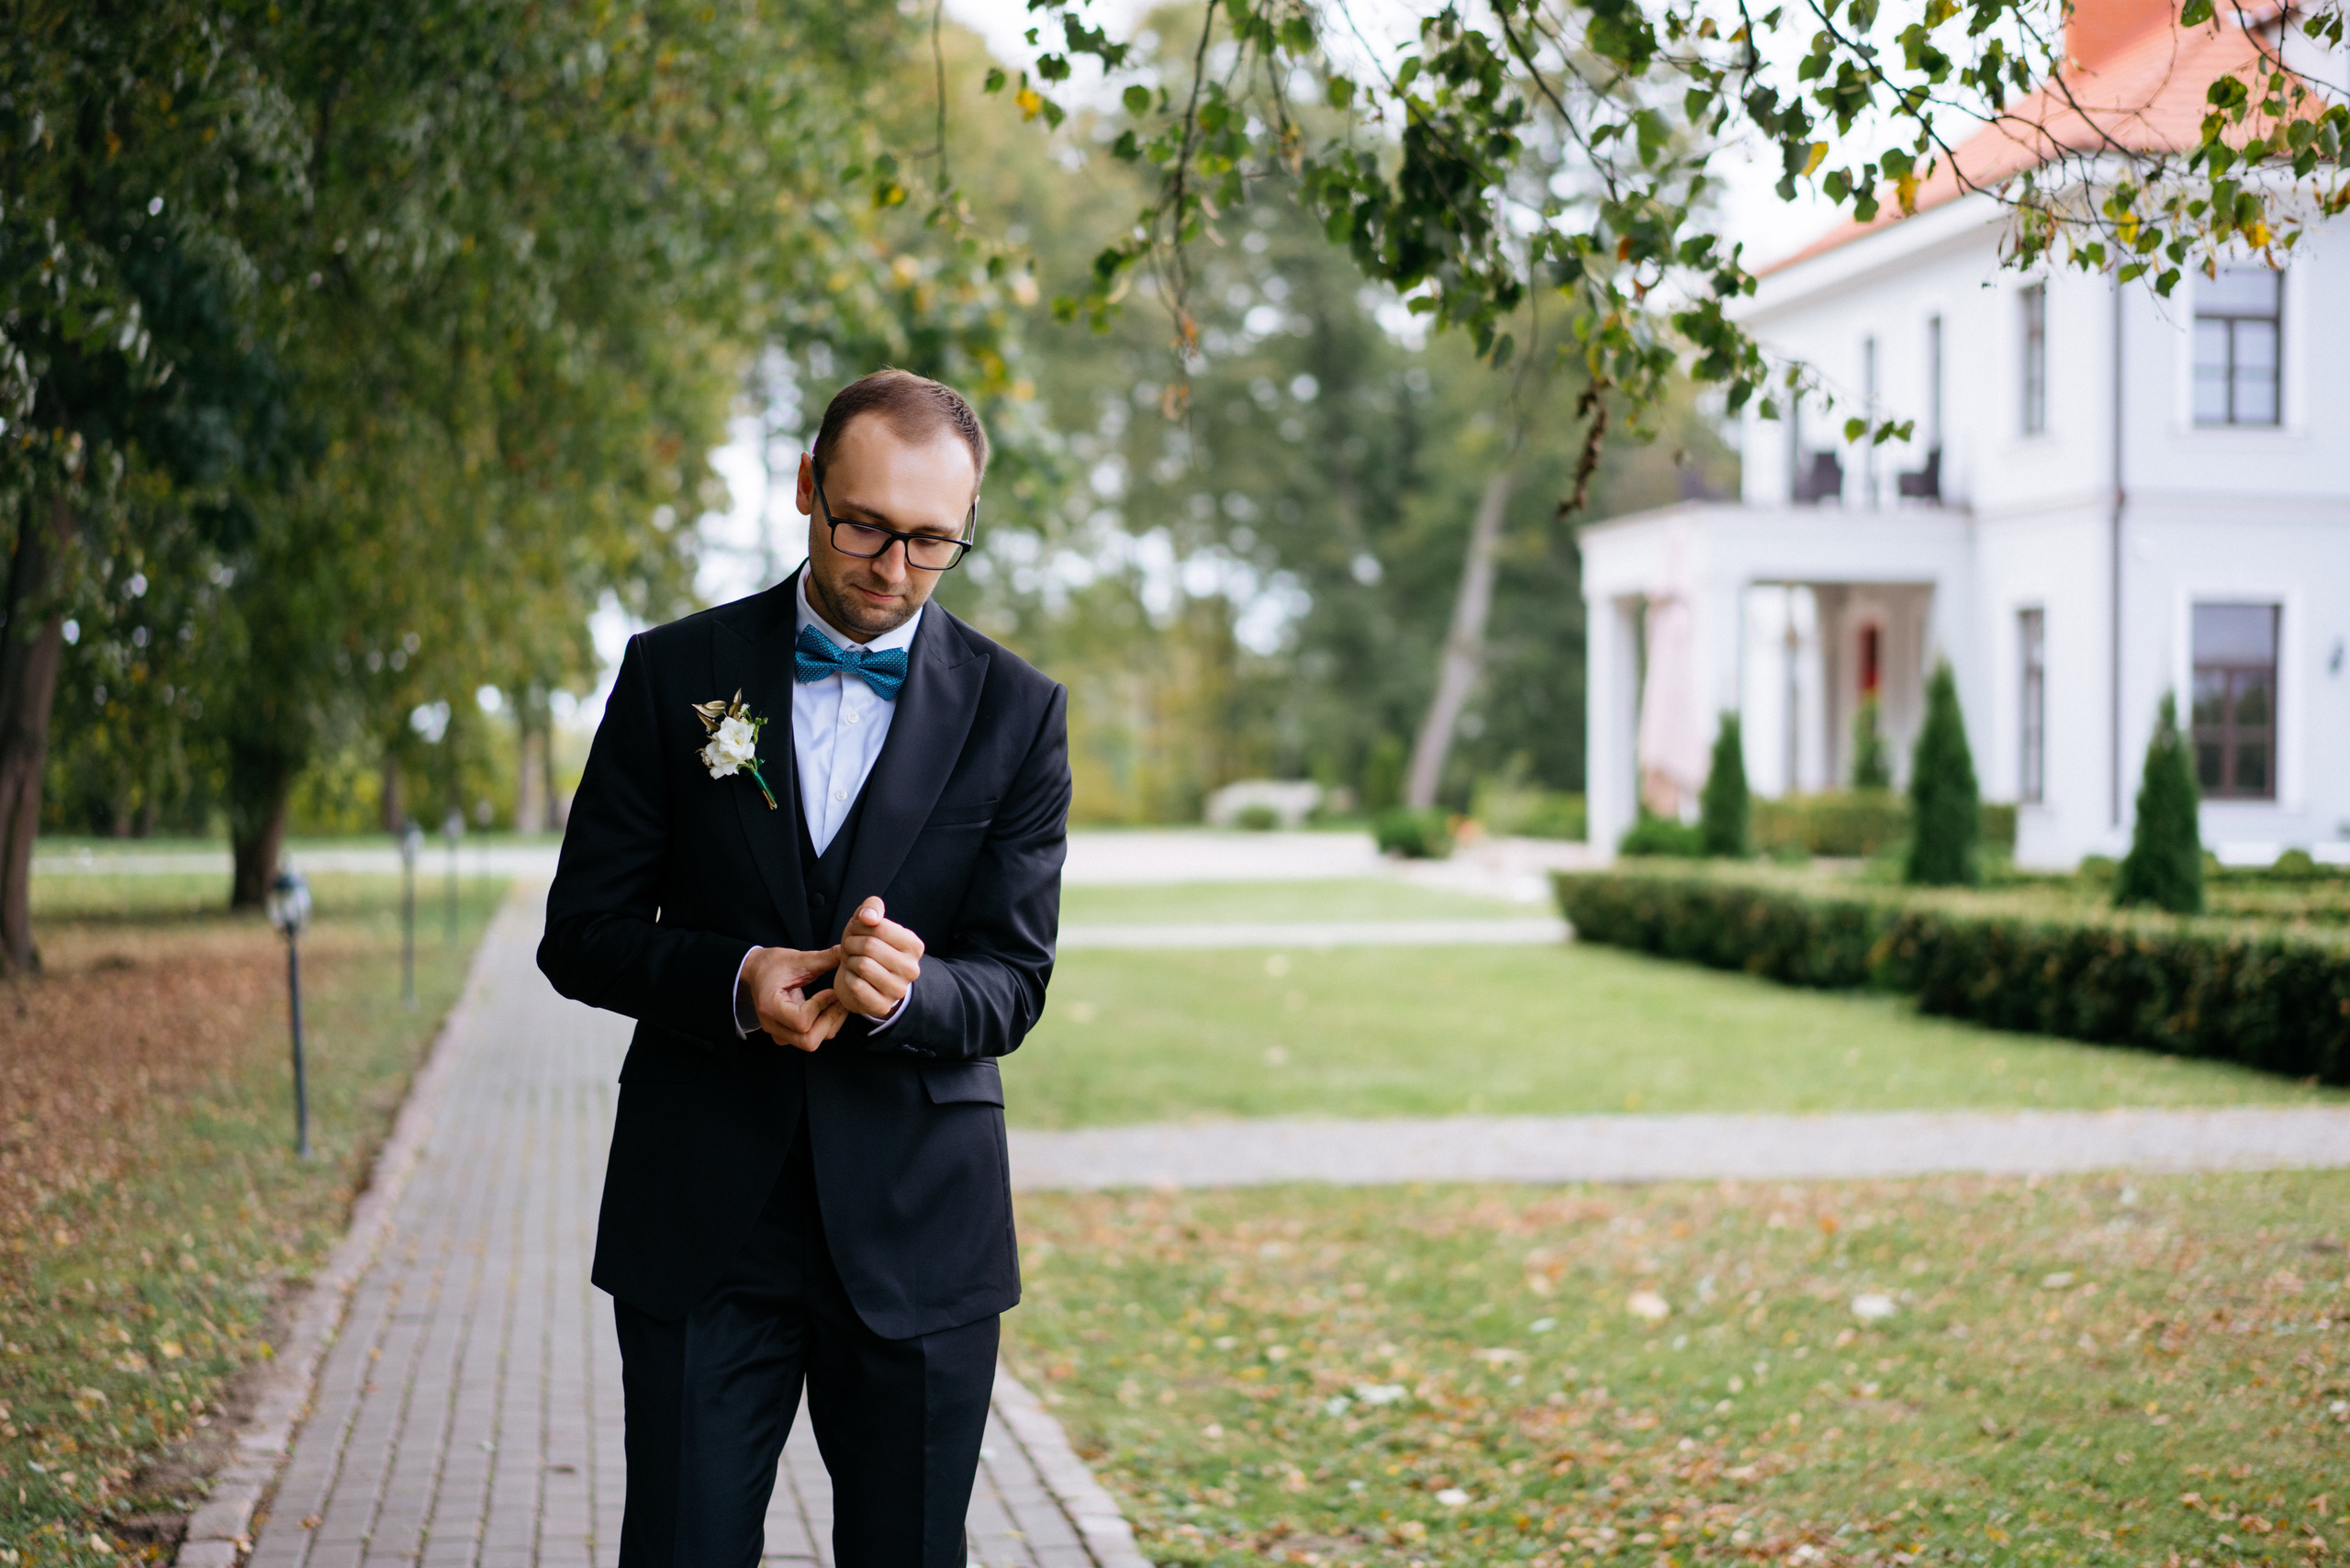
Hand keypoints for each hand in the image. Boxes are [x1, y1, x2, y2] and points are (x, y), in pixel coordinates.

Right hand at [741, 944, 847, 1052]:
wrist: (756, 972)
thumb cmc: (773, 964)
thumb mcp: (798, 958)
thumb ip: (824, 957)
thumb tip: (847, 951)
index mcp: (770, 1006)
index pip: (801, 1021)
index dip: (821, 1007)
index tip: (830, 991)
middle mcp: (772, 1025)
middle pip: (808, 1041)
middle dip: (829, 1020)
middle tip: (838, 1000)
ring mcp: (779, 1033)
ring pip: (812, 1042)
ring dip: (830, 1024)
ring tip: (837, 1002)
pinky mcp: (787, 1035)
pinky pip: (810, 1039)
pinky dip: (825, 1027)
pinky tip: (830, 1008)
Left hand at [837, 897, 923, 1018]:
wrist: (862, 980)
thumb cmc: (867, 947)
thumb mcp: (871, 922)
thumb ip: (872, 907)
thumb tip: (869, 916)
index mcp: (914, 946)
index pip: (880, 927)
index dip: (860, 927)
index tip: (857, 932)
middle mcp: (912, 969)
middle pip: (870, 945)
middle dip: (851, 944)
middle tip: (850, 948)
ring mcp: (898, 990)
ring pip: (863, 965)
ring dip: (850, 961)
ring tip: (852, 961)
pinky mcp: (882, 1006)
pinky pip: (856, 985)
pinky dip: (847, 978)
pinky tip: (852, 978)